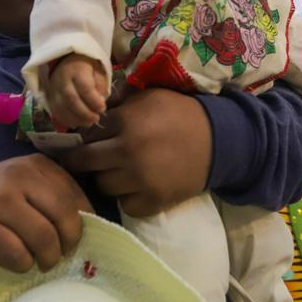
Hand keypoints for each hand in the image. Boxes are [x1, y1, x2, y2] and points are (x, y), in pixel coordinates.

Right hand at [0, 154, 92, 272]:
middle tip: (65, 251)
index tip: (80, 234)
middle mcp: (18, 178)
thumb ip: (57, 192)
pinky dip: (25, 264)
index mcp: (36, 165)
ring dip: (49, 257)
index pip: (73, 194)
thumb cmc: (2, 194)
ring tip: (45, 260)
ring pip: (43, 237)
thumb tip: (89, 220)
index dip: (83, 219)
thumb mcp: (30, 181)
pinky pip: (18, 255)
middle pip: (62, 215)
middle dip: (70, 240)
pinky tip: (21, 260)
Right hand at [47, 54, 107, 127]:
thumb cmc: (86, 66)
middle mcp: (62, 79)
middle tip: (96, 118)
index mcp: (77, 70)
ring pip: (61, 107)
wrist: (66, 61)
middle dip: (85, 113)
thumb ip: (100, 84)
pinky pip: (55, 111)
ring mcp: (53, 89)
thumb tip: (101, 100)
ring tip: (88, 123)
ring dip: (76, 119)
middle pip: (71, 99)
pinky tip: (77, 123)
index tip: (103, 108)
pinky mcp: (49, 97)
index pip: (84, 87)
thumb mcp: (98, 69)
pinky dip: (66, 120)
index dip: (94, 101)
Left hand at [61, 89, 211, 216]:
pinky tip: (136, 186)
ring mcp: (140, 179)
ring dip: (107, 178)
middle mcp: (128, 151)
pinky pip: (124, 204)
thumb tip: (92, 112)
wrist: (218, 141)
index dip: (85, 136)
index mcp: (126, 122)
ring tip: (119, 171)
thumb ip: (120, 103)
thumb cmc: (180, 114)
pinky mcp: (153, 201)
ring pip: (103, 184)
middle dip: (83, 160)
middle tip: (86, 160)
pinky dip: (127, 197)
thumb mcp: (150, 96)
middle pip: (85, 162)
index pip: (87, 133)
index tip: (85, 140)